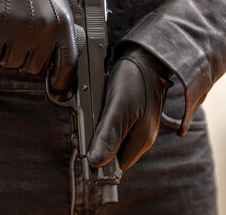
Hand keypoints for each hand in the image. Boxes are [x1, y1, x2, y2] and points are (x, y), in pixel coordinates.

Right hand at [0, 0, 76, 99]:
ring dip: (7, 53)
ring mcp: (21, 28)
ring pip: (11, 64)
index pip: (67, 66)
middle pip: (34, 69)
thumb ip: (59, 35)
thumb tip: (55, 65)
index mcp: (64, 25)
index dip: (62, 83)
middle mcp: (45, 29)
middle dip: (27, 59)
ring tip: (9, 30)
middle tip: (22, 40)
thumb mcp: (58, 7)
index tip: (58, 92)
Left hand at [87, 45, 172, 170]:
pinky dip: (98, 120)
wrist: (145, 56)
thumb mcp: (119, 107)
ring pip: (109, 138)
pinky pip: (110, 125)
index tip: (83, 149)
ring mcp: (135, 125)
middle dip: (93, 144)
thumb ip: (108, 135)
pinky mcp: (129, 114)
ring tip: (85, 116)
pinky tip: (93, 109)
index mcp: (140, 140)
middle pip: (111, 152)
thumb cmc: (135, 79)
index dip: (98, 163)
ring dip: (93, 131)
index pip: (116, 168)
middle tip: (80, 130)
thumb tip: (95, 163)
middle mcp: (139, 136)